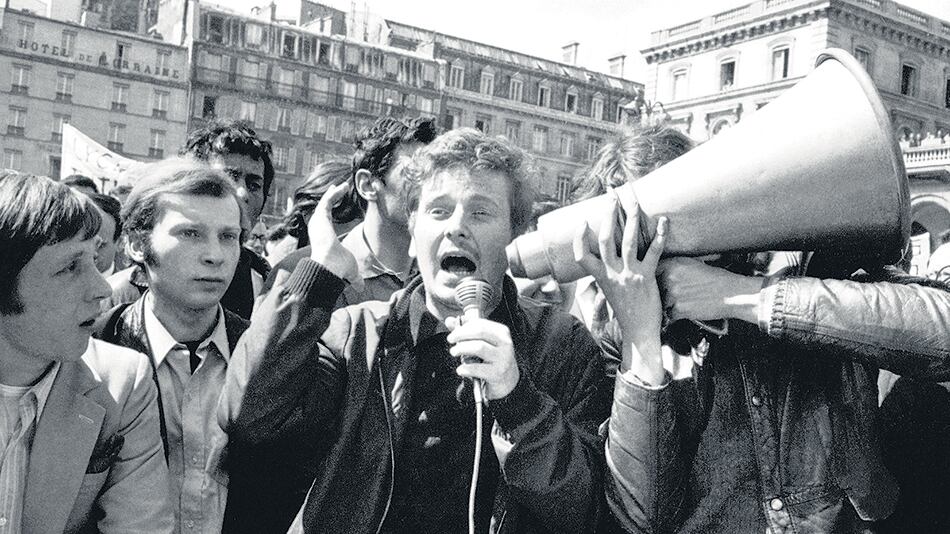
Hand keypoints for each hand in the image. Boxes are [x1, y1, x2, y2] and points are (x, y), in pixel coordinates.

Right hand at [308, 183, 362, 290]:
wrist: (329, 267)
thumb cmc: (338, 269)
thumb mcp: (350, 270)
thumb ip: (355, 278)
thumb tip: (361, 288)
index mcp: (323, 238)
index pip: (325, 221)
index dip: (330, 211)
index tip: (336, 203)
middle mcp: (318, 229)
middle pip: (322, 209)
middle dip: (329, 198)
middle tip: (336, 189)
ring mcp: (317, 223)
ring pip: (324, 203)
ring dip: (333, 194)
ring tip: (341, 186)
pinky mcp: (320, 218)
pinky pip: (326, 201)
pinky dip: (333, 193)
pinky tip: (341, 187)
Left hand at [446, 316, 518, 399]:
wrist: (507, 381)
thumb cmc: (492, 359)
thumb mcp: (482, 342)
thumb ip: (466, 330)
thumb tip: (450, 320)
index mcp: (501, 332)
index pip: (481, 323)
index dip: (464, 326)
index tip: (454, 333)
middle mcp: (505, 343)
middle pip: (480, 332)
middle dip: (461, 334)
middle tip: (450, 340)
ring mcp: (503, 358)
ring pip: (479, 347)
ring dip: (462, 348)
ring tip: (454, 352)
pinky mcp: (498, 373)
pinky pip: (477, 368)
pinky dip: (465, 368)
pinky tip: (460, 369)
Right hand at [573, 194, 665, 382]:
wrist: (639, 332)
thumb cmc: (626, 313)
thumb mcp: (610, 294)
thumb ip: (607, 277)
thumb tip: (606, 264)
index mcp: (600, 278)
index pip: (582, 256)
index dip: (579, 238)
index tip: (582, 222)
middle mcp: (611, 274)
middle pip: (605, 239)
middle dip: (608, 215)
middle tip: (612, 196)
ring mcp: (628, 274)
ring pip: (626, 240)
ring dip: (630, 218)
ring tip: (633, 201)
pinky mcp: (646, 277)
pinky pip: (652, 251)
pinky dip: (659, 235)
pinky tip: (663, 221)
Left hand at [656, 257, 761, 323]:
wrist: (733, 294)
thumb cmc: (717, 279)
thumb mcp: (695, 265)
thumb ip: (676, 267)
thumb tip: (662, 269)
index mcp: (674, 264)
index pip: (654, 271)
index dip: (656, 279)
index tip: (660, 283)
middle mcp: (670, 277)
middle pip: (656, 289)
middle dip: (663, 294)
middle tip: (677, 296)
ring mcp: (674, 294)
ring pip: (663, 303)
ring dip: (670, 306)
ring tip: (685, 303)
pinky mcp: (679, 309)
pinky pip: (670, 315)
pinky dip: (678, 316)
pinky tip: (689, 310)